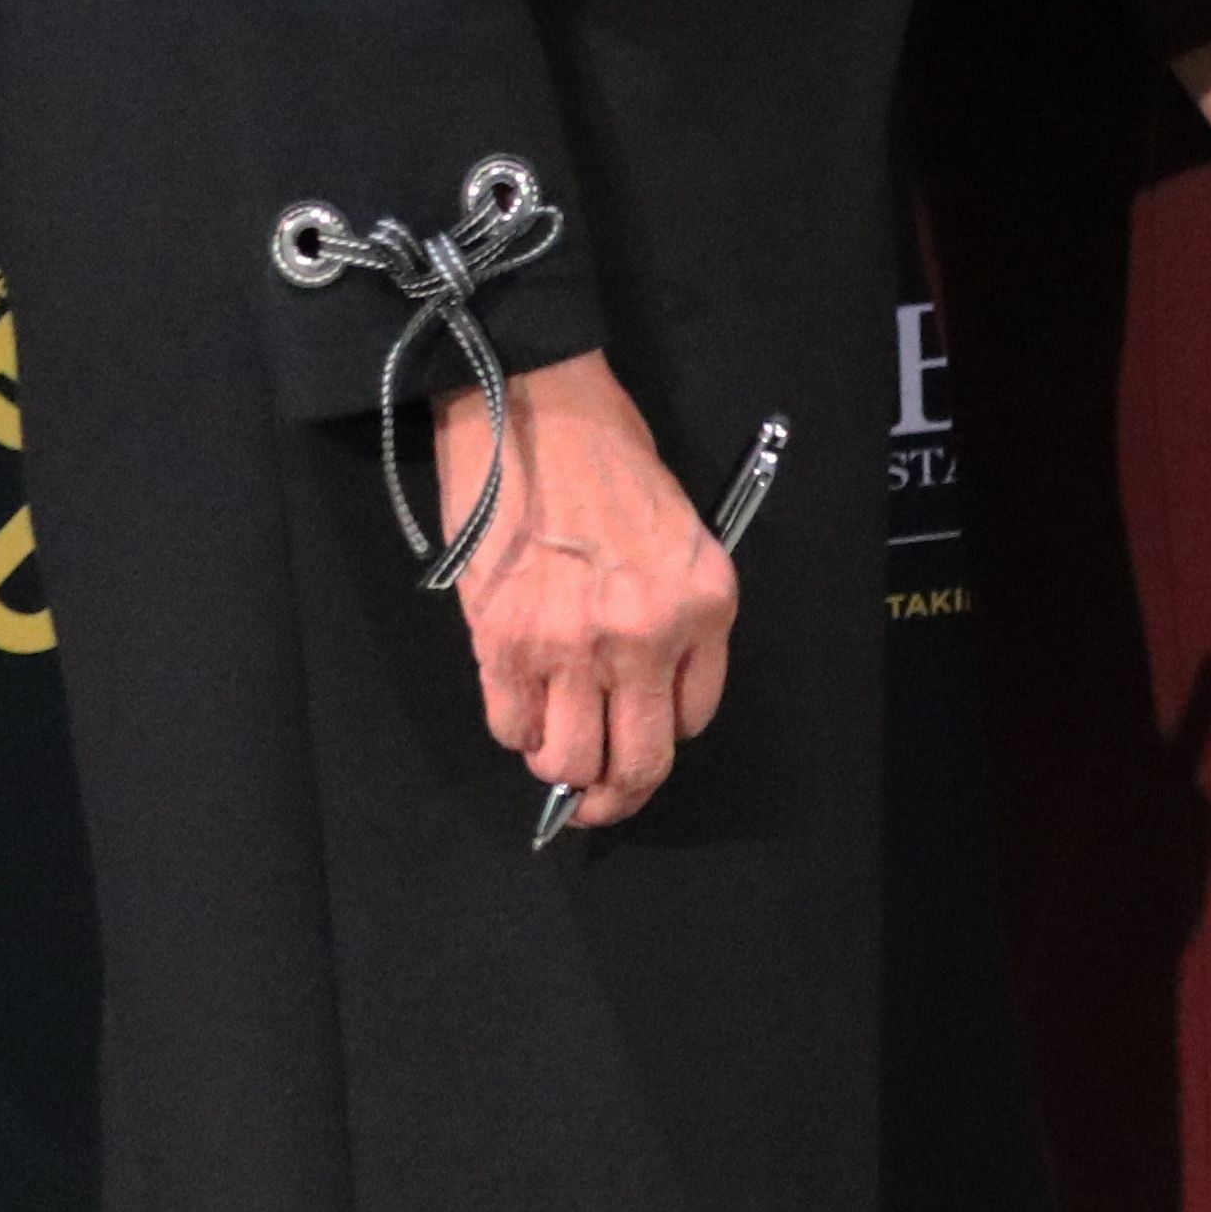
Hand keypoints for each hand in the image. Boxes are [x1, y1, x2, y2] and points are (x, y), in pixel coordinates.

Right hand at [427, 348, 733, 831]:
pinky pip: (510, 726)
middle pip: (638, 761)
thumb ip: (675, 616)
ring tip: (556, 750)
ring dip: (561, 768)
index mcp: (706, 605)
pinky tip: (521, 709)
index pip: (695, 718)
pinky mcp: (504, 644)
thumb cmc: (613, 461)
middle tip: (600, 801)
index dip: (665, 734)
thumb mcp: (683, 536)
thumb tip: (646, 689)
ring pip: (568, 760)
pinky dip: (515, 731)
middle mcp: (647, 636)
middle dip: (618, 795)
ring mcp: (572, 647)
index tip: (645, 734)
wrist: (537, 410)